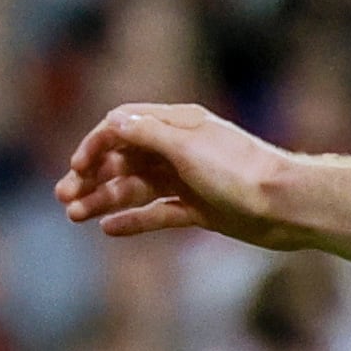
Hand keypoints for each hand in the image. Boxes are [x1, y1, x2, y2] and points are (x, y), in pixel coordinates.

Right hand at [57, 104, 309, 246]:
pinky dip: (133, 219)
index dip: (96, 144)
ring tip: (75, 215)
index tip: (78, 167)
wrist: (286, 205)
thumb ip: (149, 135)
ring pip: (136, 187)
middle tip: (64, 198)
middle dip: (92, 176)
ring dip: (105, 198)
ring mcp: (189, 180)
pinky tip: (109, 228)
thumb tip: (113, 122)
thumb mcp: (188, 147)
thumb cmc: (239, 172)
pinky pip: (158, 212)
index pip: (124, 126)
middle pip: (125, 159)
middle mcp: (180, 149)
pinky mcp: (200, 209)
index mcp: (178, 124)